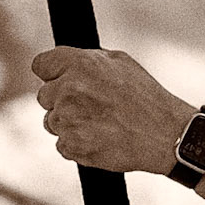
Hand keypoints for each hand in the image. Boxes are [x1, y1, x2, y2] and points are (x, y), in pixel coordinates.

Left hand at [33, 46, 189, 173]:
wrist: (164, 134)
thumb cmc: (146, 97)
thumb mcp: (121, 62)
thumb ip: (87, 59)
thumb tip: (65, 63)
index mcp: (80, 64)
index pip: (40, 65)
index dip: (52, 73)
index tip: (61, 80)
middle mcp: (68, 89)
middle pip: (43, 96)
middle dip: (61, 100)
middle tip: (90, 106)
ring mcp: (67, 119)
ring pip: (51, 121)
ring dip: (69, 123)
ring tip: (100, 123)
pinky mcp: (71, 145)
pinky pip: (61, 144)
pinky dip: (77, 143)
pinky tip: (99, 138)